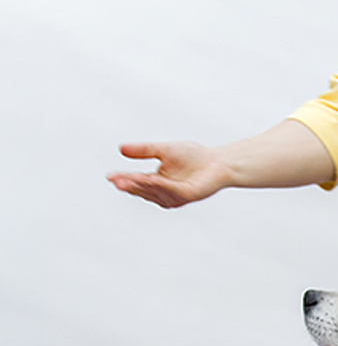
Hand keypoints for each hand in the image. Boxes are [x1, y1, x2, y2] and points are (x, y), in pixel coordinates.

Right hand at [107, 142, 229, 207]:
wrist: (218, 161)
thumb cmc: (194, 156)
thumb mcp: (163, 150)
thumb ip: (144, 150)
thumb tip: (121, 148)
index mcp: (158, 183)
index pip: (137, 182)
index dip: (124, 179)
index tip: (110, 176)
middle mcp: (165, 193)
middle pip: (143, 189)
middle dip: (129, 185)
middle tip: (115, 180)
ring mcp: (177, 196)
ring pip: (155, 191)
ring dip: (141, 185)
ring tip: (127, 179)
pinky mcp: (188, 195)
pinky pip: (171, 190)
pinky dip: (161, 185)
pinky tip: (150, 179)